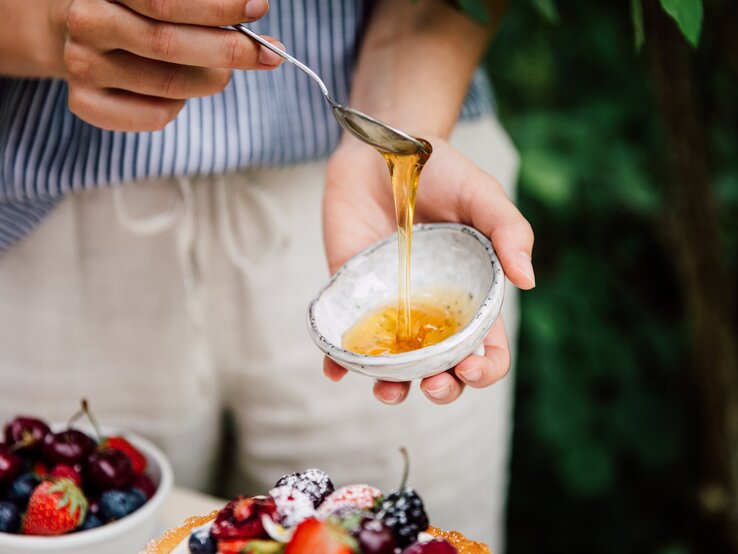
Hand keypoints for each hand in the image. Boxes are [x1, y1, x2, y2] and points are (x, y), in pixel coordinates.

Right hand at [57, 0, 282, 130]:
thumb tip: (255, 20)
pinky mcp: (84, 103)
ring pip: (170, 85)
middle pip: (167, 43)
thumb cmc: (134, 10)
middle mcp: (86, 23)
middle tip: (269, 54)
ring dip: (208, 80)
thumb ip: (199, 7)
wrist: (74, 33)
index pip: (166, 1)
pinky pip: (155, 115)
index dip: (217, 7)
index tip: (258, 8)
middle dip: (228, 50)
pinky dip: (180, 106)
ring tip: (218, 69)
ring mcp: (81, 66)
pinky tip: (178, 92)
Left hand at [322, 137, 534, 404]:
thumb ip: (508, 230)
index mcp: (469, 295)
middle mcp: (430, 309)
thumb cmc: (440, 170)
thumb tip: (528, 282)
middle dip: (442, 388)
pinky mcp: (352, 294)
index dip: (484, 368)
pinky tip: (334, 371)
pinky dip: (339, 362)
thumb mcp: (481, 194)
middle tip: (433, 383)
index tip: (470, 367)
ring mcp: (390, 306)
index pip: (485, 348)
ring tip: (388, 391)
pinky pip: (345, 337)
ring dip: (393, 388)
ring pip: (393, 365)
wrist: (381, 148)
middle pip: (442, 367)